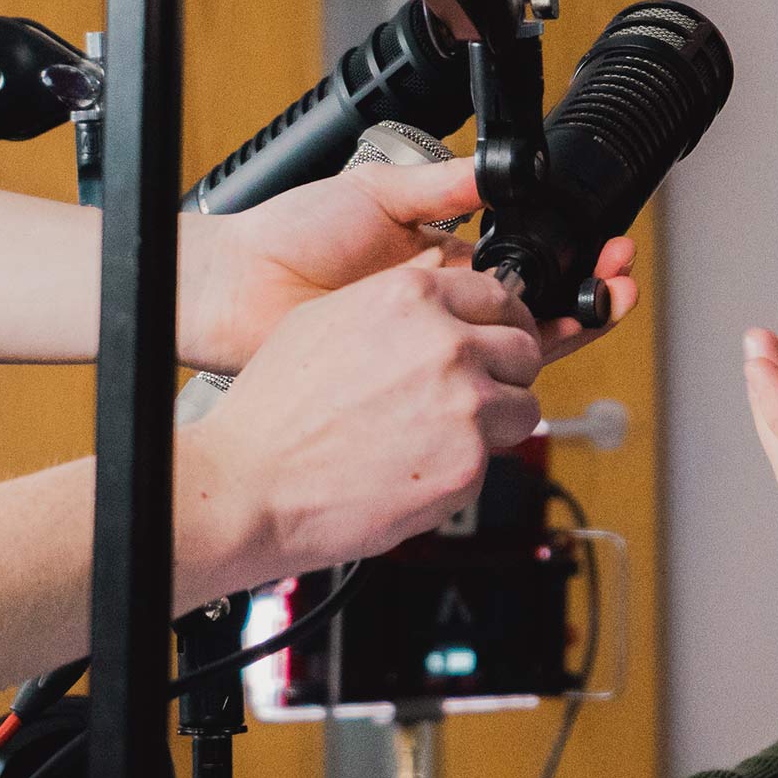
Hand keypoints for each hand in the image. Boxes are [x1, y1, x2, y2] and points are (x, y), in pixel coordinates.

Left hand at [181, 157, 637, 373]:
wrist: (237, 290)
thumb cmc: (289, 234)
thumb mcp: (376, 193)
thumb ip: (441, 186)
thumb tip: (497, 170)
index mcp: (435, 262)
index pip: (518, 265)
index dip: (563, 258)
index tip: (601, 247)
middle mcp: (438, 309)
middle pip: (531, 311)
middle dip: (583, 292)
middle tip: (618, 276)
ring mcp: (427, 352)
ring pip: (517, 351)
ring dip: (567, 327)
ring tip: (604, 302)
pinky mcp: (411, 390)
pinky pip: (475, 391)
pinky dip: (518, 376)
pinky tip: (547, 346)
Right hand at [188, 254, 544, 585]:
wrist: (253, 483)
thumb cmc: (275, 410)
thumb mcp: (327, 319)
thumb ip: (397, 305)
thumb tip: (437, 296)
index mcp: (412, 297)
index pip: (499, 294)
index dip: (497, 323)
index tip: (492, 340)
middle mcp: (446, 343)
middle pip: (524, 347)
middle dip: (505, 371)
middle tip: (473, 392)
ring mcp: (464, 404)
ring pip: (523, 405)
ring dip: (495, 421)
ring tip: (443, 435)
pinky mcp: (468, 463)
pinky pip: (493, 459)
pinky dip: (465, 466)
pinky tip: (417, 466)